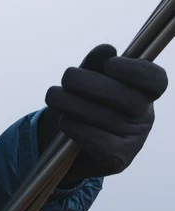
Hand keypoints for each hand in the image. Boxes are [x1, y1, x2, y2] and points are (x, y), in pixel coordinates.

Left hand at [39, 44, 167, 178]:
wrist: (65, 145)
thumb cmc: (82, 103)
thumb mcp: (87, 78)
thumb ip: (96, 63)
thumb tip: (106, 50)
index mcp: (145, 93)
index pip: (155, 80)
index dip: (134, 70)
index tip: (109, 64)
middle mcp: (145, 117)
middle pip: (127, 98)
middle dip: (90, 83)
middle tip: (67, 77)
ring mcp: (134, 141)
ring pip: (105, 118)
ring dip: (72, 104)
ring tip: (54, 96)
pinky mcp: (118, 160)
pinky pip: (97, 140)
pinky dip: (76, 128)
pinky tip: (65, 121)